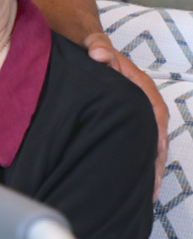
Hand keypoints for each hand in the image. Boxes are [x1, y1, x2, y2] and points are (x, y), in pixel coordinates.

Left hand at [85, 32, 168, 200]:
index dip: (156, 134)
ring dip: (149, 166)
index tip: (155, 155)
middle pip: (156, 133)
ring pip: (148, 142)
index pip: (155, 111)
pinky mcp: (122, 120)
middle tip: (152, 188)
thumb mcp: (93, 44)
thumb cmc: (90, 48)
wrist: (83, 47)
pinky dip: (137, 162)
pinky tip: (133, 181)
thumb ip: (97, 46)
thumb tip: (100, 54)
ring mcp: (134, 112)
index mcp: (139, 84)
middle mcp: (142, 100)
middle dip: (156, 161)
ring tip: (148, 194)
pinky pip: (135, 142)